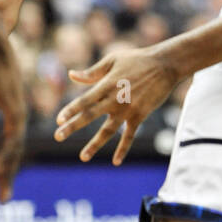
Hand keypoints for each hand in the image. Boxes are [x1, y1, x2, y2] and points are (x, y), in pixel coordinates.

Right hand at [0, 44, 26, 203]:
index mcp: (13, 118)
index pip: (10, 147)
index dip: (5, 166)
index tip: (0, 183)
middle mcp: (19, 120)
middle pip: (14, 155)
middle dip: (7, 178)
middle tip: (3, 200)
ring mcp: (18, 116)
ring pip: (14, 151)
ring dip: (7, 173)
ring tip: (2, 193)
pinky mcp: (14, 111)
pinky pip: (11, 138)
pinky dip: (6, 154)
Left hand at [55, 45, 177, 164]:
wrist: (164, 65)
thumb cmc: (137, 60)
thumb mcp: (112, 60)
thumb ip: (92, 72)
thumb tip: (71, 75)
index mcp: (106, 84)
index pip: (84, 100)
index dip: (71, 110)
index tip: (58, 120)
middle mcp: (114, 99)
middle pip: (90, 115)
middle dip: (73, 126)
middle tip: (57, 136)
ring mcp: (127, 109)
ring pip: (108, 130)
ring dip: (95, 144)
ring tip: (83, 157)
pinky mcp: (139, 115)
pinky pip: (129, 135)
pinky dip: (123, 149)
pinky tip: (116, 161)